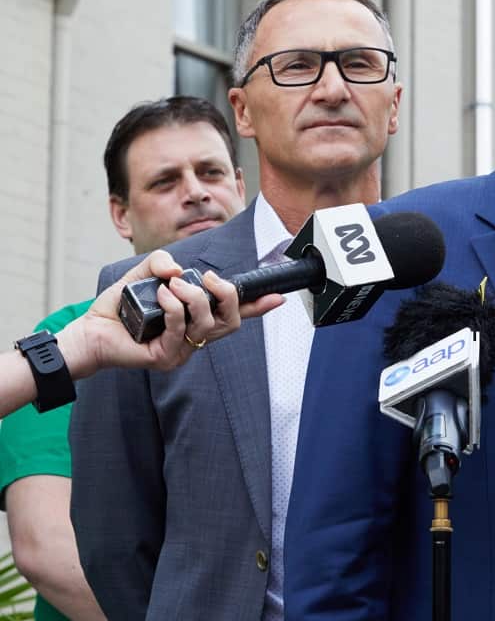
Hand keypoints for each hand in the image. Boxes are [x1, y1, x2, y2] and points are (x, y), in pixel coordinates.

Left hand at [59, 250, 282, 376]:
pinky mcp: (166, 357)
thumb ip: (162, 263)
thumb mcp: (143, 274)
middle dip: (229, 296)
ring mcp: (182, 349)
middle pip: (231, 321)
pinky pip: (182, 329)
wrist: (90, 330)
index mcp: (195, 317)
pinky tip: (161, 296)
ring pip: (209, 324)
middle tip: (210, 279)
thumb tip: (178, 270)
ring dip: (195, 298)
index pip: (233, 313)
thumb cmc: (118, 306)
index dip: (257, 306)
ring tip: (172, 285)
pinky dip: (175, 307)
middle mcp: (194, 336)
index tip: (277, 296)